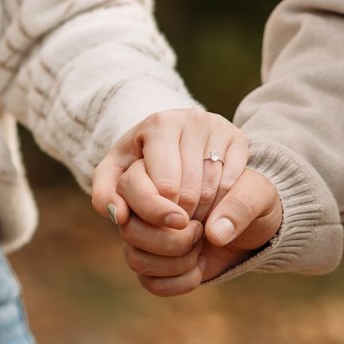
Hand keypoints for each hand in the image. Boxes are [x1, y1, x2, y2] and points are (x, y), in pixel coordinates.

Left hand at [91, 109, 249, 224]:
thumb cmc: (141, 165)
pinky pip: (234, 184)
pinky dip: (223, 204)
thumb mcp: (117, 174)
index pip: (163, 186)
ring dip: (202, 215)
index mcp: (157, 124)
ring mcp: (217, 127)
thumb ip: (105, 193)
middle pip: (189, 192)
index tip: (159, 223)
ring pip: (213, 190)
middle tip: (174, 224)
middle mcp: (190, 119)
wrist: (176, 145)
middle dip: (180, 218)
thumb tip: (118, 214)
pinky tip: (211, 206)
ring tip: (190, 217)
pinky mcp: (238, 138)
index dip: (159, 213)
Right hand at [114, 163, 283, 296]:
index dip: (162, 207)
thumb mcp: (260, 192)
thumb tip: (215, 234)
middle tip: (198, 229)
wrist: (254, 220)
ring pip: (132, 245)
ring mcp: (139, 218)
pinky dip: (175, 280)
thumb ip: (243, 203)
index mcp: (161, 140)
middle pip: (126, 217)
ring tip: (200, 242)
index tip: (187, 219)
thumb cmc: (253, 195)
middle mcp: (141, 177)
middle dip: (170, 236)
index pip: (135, 182)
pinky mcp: (147, 251)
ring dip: (173, 256)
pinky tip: (198, 267)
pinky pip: (145, 276)